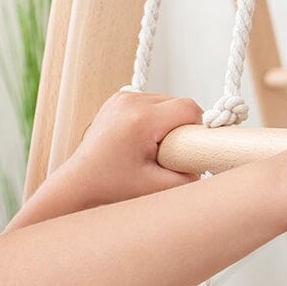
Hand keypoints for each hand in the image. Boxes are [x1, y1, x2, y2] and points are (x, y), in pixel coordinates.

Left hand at [64, 90, 203, 207]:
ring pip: (165, 102)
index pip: (188, 109)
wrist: (78, 182)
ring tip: (152, 148)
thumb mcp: (158, 187)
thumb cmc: (110, 186)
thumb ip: (190, 175)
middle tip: (169, 153)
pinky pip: (150, 103)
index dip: (198, 128)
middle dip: (181, 128)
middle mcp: (129, 101)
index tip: (193, 147)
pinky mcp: (117, 99)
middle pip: (177, 104)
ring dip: (167, 123)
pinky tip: (141, 139)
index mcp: (139, 119)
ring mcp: (121, 97)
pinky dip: (153, 119)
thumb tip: (208, 160)